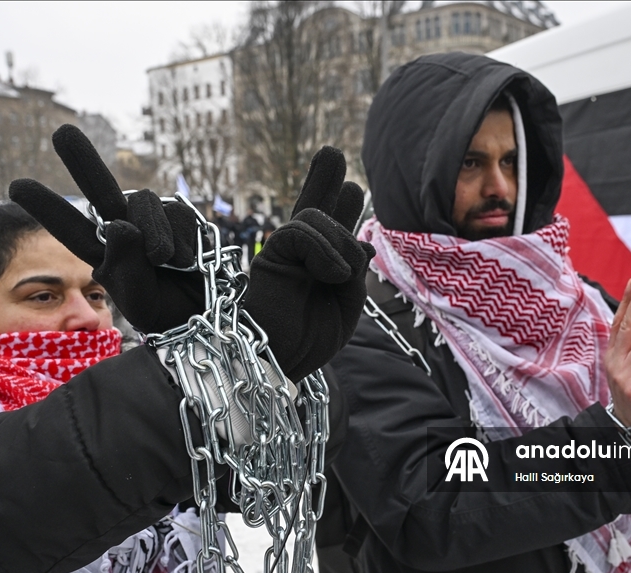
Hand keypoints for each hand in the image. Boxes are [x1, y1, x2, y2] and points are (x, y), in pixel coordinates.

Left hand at [9, 124, 203, 332]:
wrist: (202, 312)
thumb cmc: (165, 310)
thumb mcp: (137, 298)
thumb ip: (124, 263)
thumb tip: (121, 224)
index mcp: (102, 252)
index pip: (71, 227)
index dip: (47, 206)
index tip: (16, 185)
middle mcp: (125, 229)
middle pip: (101, 189)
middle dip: (82, 161)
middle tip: (62, 133)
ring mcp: (152, 220)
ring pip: (145, 204)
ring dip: (156, 236)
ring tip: (165, 265)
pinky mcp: (181, 217)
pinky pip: (177, 216)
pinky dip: (182, 242)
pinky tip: (187, 261)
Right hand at [244, 146, 374, 382]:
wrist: (280, 361)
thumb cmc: (309, 341)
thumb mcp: (347, 304)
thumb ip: (353, 269)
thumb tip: (361, 241)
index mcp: (318, 267)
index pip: (329, 229)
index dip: (339, 206)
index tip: (351, 188)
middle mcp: (299, 255)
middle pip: (312, 207)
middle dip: (323, 180)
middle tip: (332, 154)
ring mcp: (283, 252)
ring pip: (315, 217)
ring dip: (339, 243)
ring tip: (341, 276)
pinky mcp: (269, 255)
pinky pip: (300, 232)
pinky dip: (323, 250)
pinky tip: (332, 274)